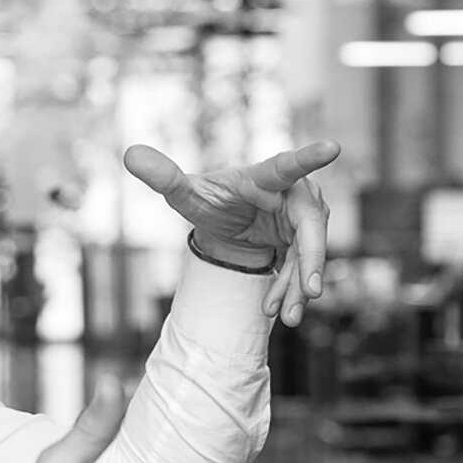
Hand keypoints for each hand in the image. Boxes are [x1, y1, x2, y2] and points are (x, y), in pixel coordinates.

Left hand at [123, 140, 339, 326]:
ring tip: (288, 316)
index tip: (333, 146)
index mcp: (262, 176)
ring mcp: (304, 216)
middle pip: (311, 225)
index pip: (285, 166)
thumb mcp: (185, 194)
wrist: (225, 224)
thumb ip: (164, 177)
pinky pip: (304, 267)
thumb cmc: (209, 200)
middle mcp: (291, 192)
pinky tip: (278, 310)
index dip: (308, 158)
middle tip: (310, 292)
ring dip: (300, 284)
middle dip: (312, 259)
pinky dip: (292, 290)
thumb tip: (129, 153)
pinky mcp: (307, 238)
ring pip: (311, 252)